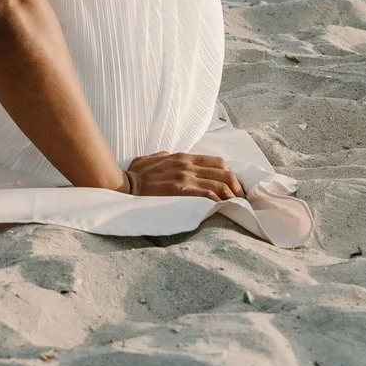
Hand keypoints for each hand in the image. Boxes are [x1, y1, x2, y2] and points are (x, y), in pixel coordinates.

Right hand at [119, 152, 241, 201]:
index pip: (217, 162)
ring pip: (219, 185)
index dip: (230, 175)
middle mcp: (187, 165)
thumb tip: (173, 157)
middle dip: (236, 186)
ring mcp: (184, 178)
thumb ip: (168, 157)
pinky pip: (207, 195)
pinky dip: (219, 201)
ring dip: (231, 196)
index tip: (235, 186)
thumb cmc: (137, 173)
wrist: (124, 184)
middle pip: (223, 173)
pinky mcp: (180, 191)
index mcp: (183, 157)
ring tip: (236, 206)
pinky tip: (223, 208)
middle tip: (241, 199)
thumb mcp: (155, 158)